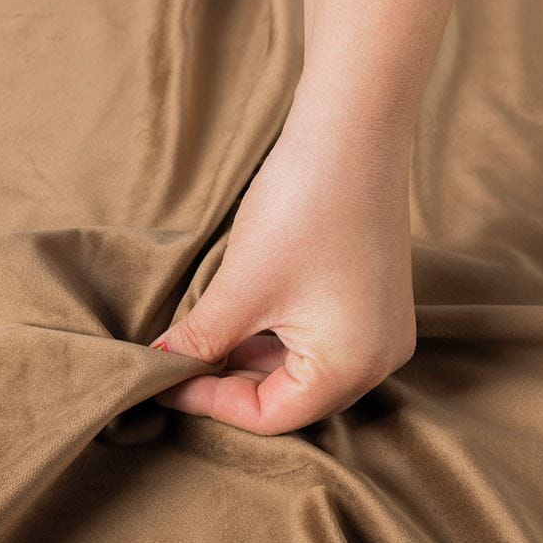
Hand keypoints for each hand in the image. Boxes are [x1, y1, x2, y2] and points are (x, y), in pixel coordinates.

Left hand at [149, 110, 417, 436]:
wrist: (354, 125)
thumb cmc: (303, 208)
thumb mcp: (239, 289)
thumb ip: (199, 341)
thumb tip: (160, 366)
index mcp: (352, 368)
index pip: (270, 417)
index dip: (209, 402)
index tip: (164, 381)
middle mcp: (379, 360)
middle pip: (287, 398)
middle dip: (228, 381)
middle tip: (179, 361)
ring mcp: (382, 330)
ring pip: (299, 370)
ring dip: (247, 358)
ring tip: (203, 337)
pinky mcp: (374, 303)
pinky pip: (316, 341)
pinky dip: (273, 337)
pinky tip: (238, 316)